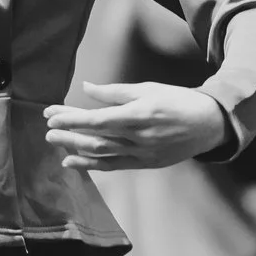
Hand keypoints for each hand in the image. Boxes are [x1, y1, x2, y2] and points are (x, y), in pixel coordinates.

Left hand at [44, 82, 228, 171]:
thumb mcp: (147, 89)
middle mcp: (139, 138)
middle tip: (47, 130)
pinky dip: (91, 165)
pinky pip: (113, 166)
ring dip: (75, 149)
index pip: (98, 120)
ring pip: (102, 154)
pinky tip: (72, 162)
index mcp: (140, 114)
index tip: (52, 114)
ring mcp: (142, 154)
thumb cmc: (177, 101)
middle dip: (69, 134)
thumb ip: (115, 92)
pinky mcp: (145, 163)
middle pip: (96, 139)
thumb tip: (86, 88)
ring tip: (56, 142)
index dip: (73, 118)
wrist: (208, 124)